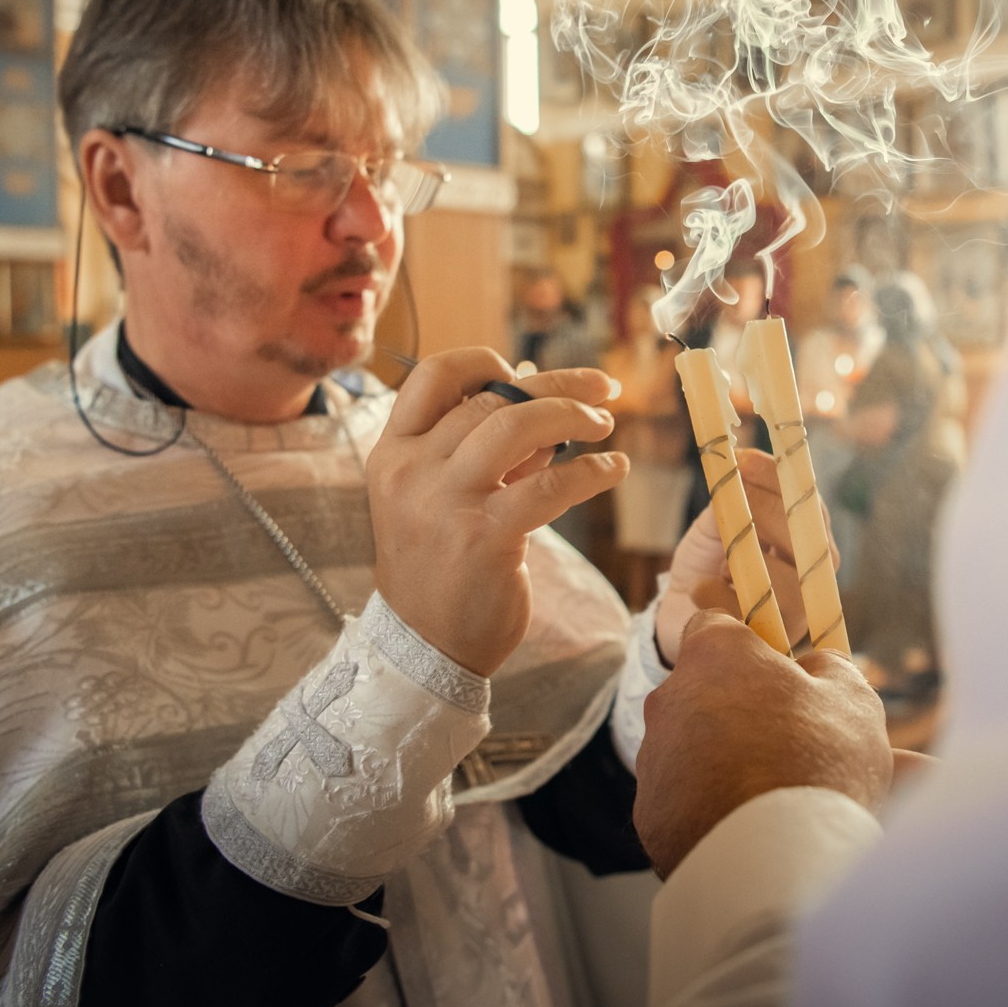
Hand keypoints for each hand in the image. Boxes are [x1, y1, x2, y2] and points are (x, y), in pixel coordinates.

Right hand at [367, 347, 626, 675]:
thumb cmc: (443, 564)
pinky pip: (550, 486)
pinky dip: (591, 471)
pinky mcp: (484, 539)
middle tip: (603, 389)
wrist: (426, 646)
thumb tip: (542, 392)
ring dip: (574, 415)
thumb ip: (488, 447)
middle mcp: (412, 470)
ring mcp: (445, 503)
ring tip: (605, 425)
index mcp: (394, 452)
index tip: (527, 370)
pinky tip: (612, 470)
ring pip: (517, 427)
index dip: (485, 360)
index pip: (433, 376)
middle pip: (492, 398)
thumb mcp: (445, 495)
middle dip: (558, 385)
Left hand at [634, 613, 891, 877]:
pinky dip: (712, 810)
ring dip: (727, 763)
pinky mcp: (650, 815)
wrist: (774, 862)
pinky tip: (751, 830)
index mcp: (715, 655)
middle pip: (707, 694)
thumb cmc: (817, 765)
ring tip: (778, 798)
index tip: (778, 674)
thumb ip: (831, 669)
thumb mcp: (852, 700)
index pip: (716, 625)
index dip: (750, 648)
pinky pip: (685, 801)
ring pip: (695, 749)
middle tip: (791, 746)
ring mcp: (654, 758)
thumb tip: (815, 667)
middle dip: (742, 712)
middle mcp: (670, 699)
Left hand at [655, 450, 834, 663]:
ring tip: (717, 565)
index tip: (742, 459)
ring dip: (743, 562)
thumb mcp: (711, 529)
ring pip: (789, 583)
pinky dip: (719, 596)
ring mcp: (799, 611)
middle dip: (767, 512)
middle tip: (729, 496)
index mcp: (804, 537)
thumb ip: (726, 505)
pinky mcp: (776, 641)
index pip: (807, 502)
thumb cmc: (705, 565)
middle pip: (810, 540)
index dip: (777, 478)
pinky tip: (705, 593)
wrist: (680, 615)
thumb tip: (733, 475)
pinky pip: (753, 615)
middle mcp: (813, 573)